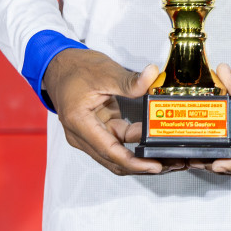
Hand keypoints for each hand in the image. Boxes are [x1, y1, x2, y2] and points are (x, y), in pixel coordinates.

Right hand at [44, 48, 177, 175]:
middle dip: (143, 165)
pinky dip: (136, 144)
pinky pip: (119, 143)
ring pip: (118, 155)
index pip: (109, 151)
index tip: (154, 165)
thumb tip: (151, 76)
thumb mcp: (104, 71)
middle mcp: (82, 136)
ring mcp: (91, 135)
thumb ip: (129, 80)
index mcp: (80, 123)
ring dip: (141, 157)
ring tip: (168, 156)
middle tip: (171, 163)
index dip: (134, 162)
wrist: (59, 65)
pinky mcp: (99, 130)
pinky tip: (154, 140)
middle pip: (115, 160)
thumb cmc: (74, 69)